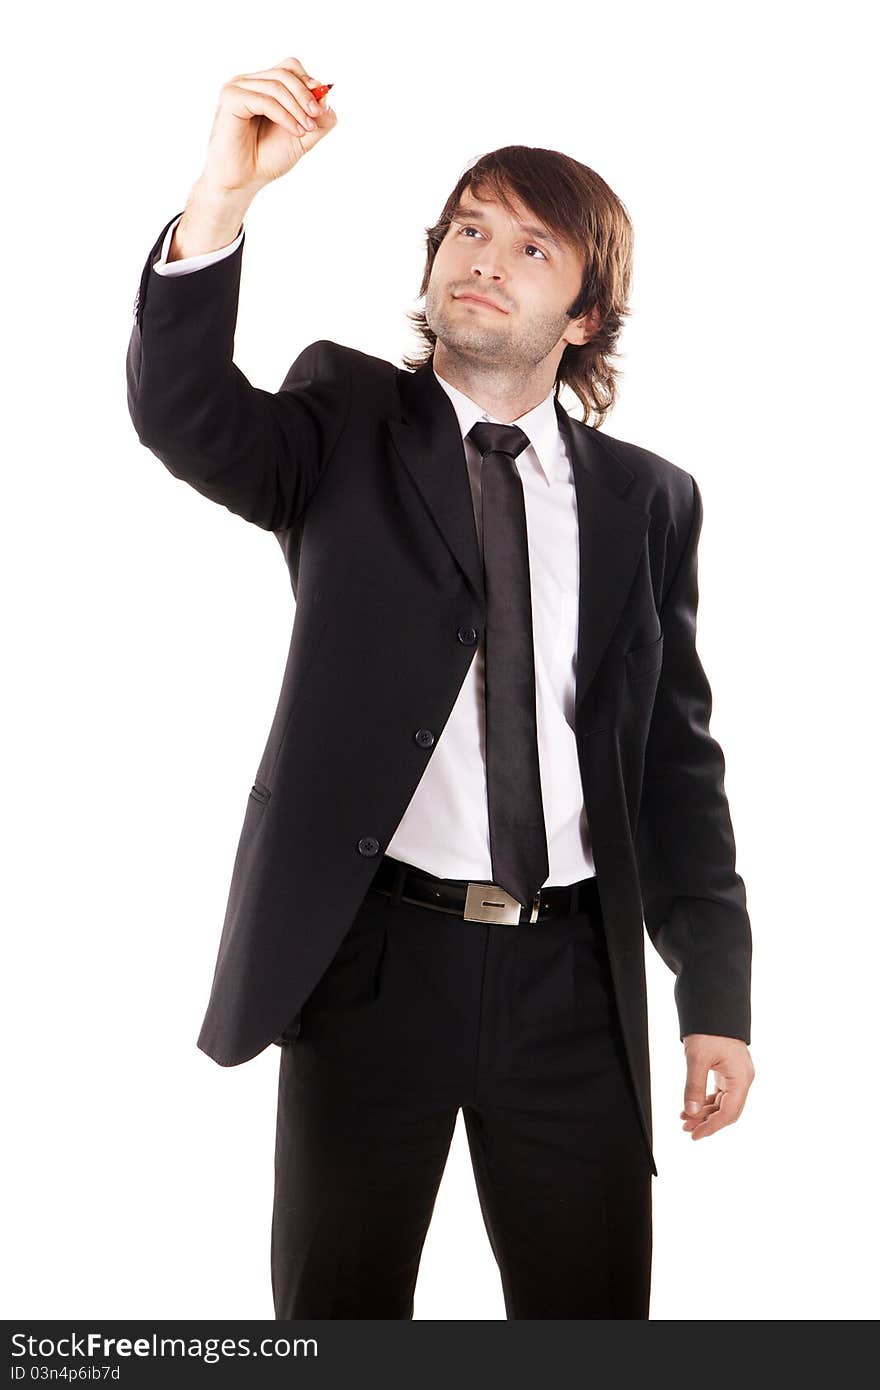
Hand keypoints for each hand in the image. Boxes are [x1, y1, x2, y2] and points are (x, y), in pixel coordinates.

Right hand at [201, 54, 336, 195]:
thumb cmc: (266, 159)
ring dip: (297, 108)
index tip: (320, 108)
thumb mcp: (302, 138)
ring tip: (306, 130)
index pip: (289, 67)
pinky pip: (264, 100)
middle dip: (305, 95)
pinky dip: (284, 116)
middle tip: (316, 117)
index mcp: (263, 86)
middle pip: (285, 72)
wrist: (242, 182)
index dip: (308, 82)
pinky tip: (295, 132)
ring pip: (276, 86)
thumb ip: (318, 119)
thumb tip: (327, 95)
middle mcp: (249, 82)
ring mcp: (237, 88)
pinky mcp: (231, 99)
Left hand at [680, 1034, 754, 1141]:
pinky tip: (692, 1106)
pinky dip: (707, 1100)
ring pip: (723, 1102)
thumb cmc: (709, 1030)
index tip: (695, 1135)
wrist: (714, 1006)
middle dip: (707, 1121)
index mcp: (741, 1078)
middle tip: (686, 1129)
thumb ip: (694, 1087)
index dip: (711, 1126)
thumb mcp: (697, 1058)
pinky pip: (720, 1092)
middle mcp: (742, 1079)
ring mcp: (737, 1075)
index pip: (728, 1113)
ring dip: (705, 1112)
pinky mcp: (728, 1070)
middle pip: (727, 1110)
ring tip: (685, 1119)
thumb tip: (691, 1112)